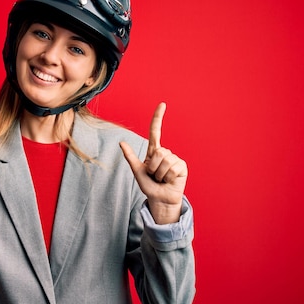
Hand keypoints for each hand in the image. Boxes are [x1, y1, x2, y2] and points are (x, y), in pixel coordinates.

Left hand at [120, 103, 187, 223]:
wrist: (160, 199)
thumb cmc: (149, 186)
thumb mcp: (137, 171)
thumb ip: (130, 157)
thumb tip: (121, 142)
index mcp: (154, 152)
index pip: (155, 131)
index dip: (158, 118)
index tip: (162, 104)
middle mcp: (165, 153)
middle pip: (158, 152)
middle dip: (153, 167)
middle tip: (154, 176)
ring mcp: (175, 159)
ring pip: (165, 161)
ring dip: (160, 174)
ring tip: (161, 179)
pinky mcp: (182, 167)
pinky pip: (172, 168)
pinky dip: (168, 177)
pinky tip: (169, 181)